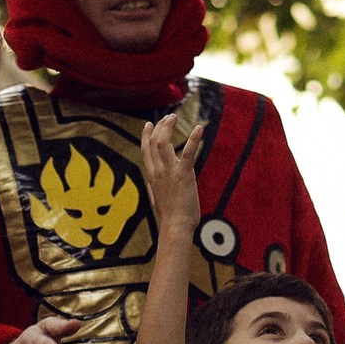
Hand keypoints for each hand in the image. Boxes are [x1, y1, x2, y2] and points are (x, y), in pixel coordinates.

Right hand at [140, 114, 203, 233]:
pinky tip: (199, 128)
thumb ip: (152, 189)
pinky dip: (193, 139)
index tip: (148, 124)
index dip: (146, 135)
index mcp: (152, 176)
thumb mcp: (156, 200)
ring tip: (174, 117)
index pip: (145, 150)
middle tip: (168, 117)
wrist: (176, 226)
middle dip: (160, 127)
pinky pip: (188, 153)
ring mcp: (169, 172)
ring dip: (167, 127)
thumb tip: (149, 185)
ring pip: (162, 143)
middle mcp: (158, 171)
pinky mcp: (184, 175)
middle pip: (153, 142)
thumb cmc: (169, 217)